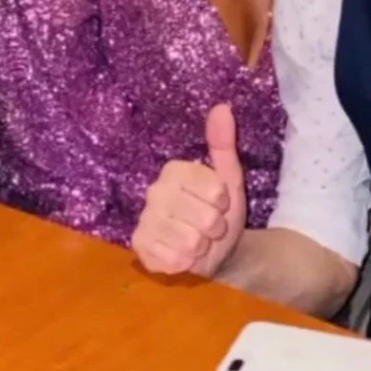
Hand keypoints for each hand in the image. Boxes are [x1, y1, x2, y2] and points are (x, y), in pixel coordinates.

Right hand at [132, 104, 246, 277]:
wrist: (214, 251)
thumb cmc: (221, 211)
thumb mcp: (229, 177)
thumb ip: (223, 143)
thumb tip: (222, 107)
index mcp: (174, 170)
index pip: (213, 189)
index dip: (222, 201)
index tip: (219, 203)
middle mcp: (154, 191)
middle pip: (204, 218)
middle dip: (214, 228)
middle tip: (209, 227)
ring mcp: (145, 220)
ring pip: (190, 241)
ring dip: (201, 247)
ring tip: (198, 242)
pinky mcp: (140, 248)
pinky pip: (174, 259)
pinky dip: (185, 263)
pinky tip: (182, 256)